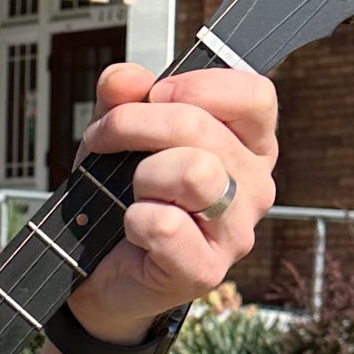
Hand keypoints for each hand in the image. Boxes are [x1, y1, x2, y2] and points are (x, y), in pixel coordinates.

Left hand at [63, 62, 277, 344]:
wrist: (99, 275)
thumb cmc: (119, 200)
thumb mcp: (117, 138)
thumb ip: (122, 100)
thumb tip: (127, 78)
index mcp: (249, 146)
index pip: (254, 95)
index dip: (197, 86)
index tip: (153, 96)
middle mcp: (254, 187)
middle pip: (202, 127)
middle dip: (134, 124)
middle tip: (101, 139)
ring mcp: (237, 232)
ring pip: (193, 172)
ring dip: (142, 175)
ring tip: (130, 191)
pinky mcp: (207, 270)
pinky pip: (167, 224)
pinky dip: (135, 220)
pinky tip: (133, 230)